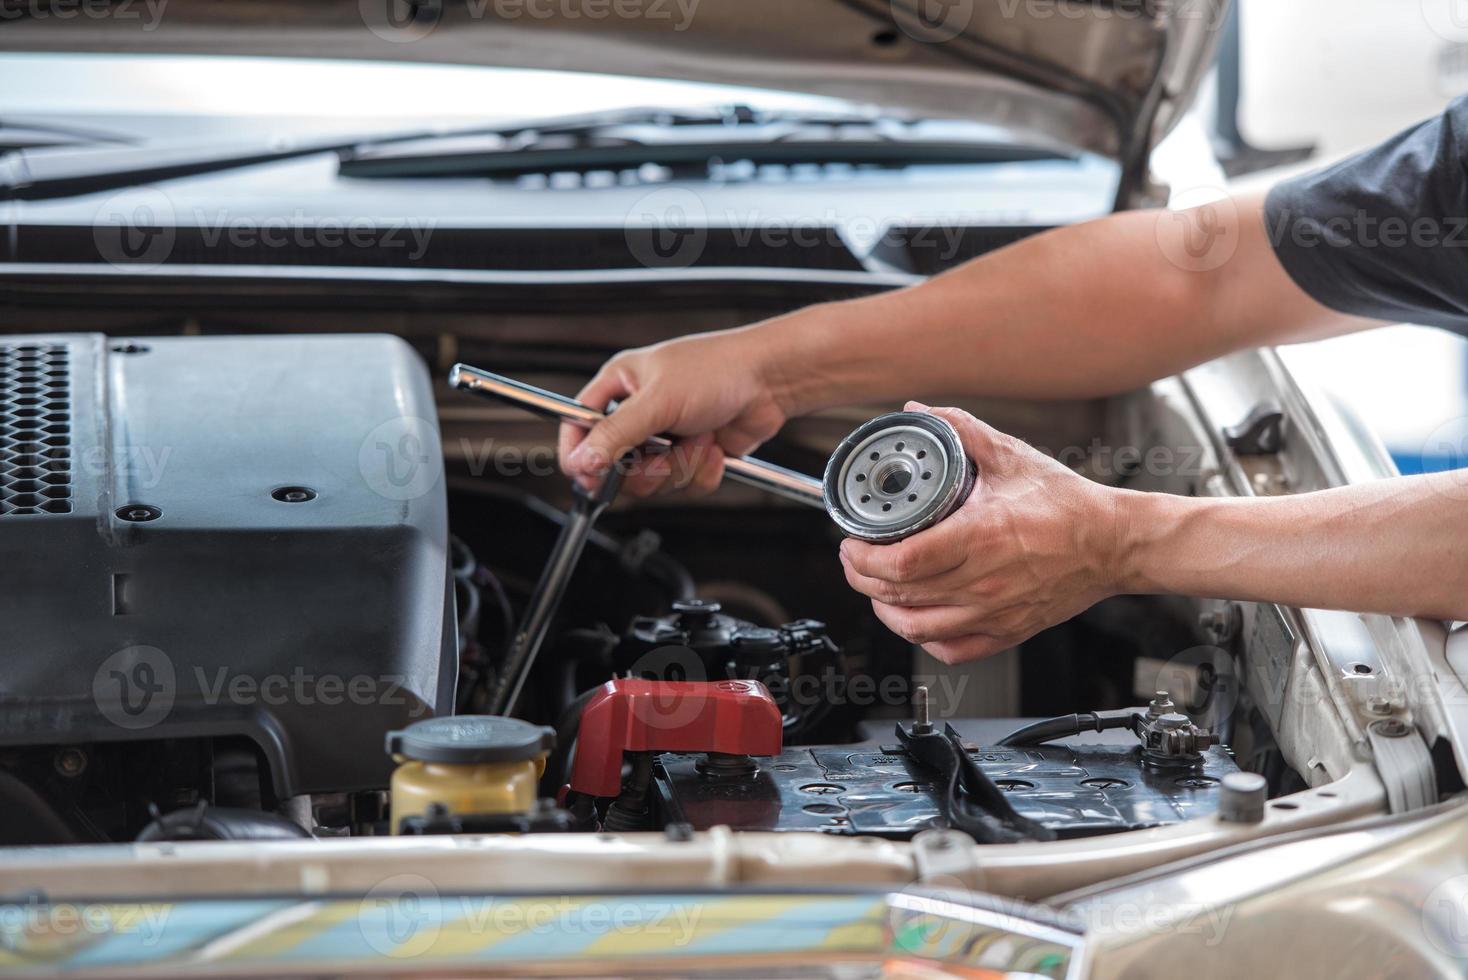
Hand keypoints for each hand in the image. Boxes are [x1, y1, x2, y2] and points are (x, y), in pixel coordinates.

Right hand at [558, 329, 790, 496]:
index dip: (579, 454)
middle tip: (662, 455)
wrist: (770, 382)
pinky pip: (683, 484)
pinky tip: (714, 445)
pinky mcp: (692, 456)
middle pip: (615, 466)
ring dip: (680, 466)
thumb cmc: (718, 369)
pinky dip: (701, 470)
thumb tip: (582, 460)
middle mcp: (640, 413)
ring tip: (698, 437)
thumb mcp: (658, 400)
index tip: (586, 476)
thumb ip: (616, 434)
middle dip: (646, 467)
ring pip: (652, 480)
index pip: (579, 425)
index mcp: (621, 386)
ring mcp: (666, 437)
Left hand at [839, 404, 1128, 663]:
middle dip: (862, 577)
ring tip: (875, 586)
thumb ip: (961, 430)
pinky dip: (923, 638)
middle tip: (854, 558)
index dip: (863, 557)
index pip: (902, 562)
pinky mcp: (1007, 631)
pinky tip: (913, 616)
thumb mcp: (1011, 456)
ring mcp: (995, 613)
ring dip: (884, 608)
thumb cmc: (1068, 505)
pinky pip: (952, 650)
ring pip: (917, 627)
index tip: (852, 541)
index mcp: (981, 537)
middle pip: (899, 594)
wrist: (1114, 543)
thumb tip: (920, 412)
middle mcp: (985, 582)